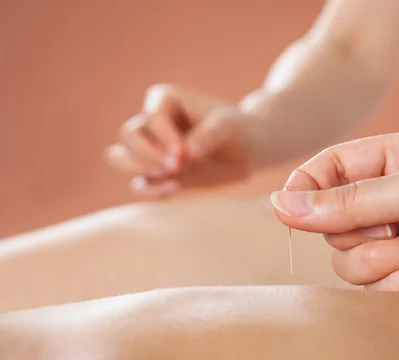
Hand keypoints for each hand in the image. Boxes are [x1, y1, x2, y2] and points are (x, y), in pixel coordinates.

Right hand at [105, 84, 258, 195]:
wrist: (248, 151)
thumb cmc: (238, 130)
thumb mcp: (228, 126)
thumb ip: (209, 135)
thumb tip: (188, 154)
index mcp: (166, 101)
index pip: (151, 117)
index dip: (163, 136)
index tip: (184, 152)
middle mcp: (153, 123)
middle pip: (128, 136)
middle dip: (146, 154)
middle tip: (176, 167)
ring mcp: (152, 149)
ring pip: (120, 157)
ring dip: (140, 171)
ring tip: (172, 180)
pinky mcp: (158, 173)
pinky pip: (139, 182)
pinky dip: (150, 189)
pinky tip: (174, 190)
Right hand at [271, 129, 398, 314]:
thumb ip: (349, 199)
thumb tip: (284, 204)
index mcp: (398, 158)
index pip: (331, 167)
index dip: (307, 186)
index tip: (288, 207)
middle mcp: (394, 199)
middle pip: (333, 220)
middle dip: (362, 231)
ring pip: (348, 259)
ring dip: (387, 261)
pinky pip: (376, 288)